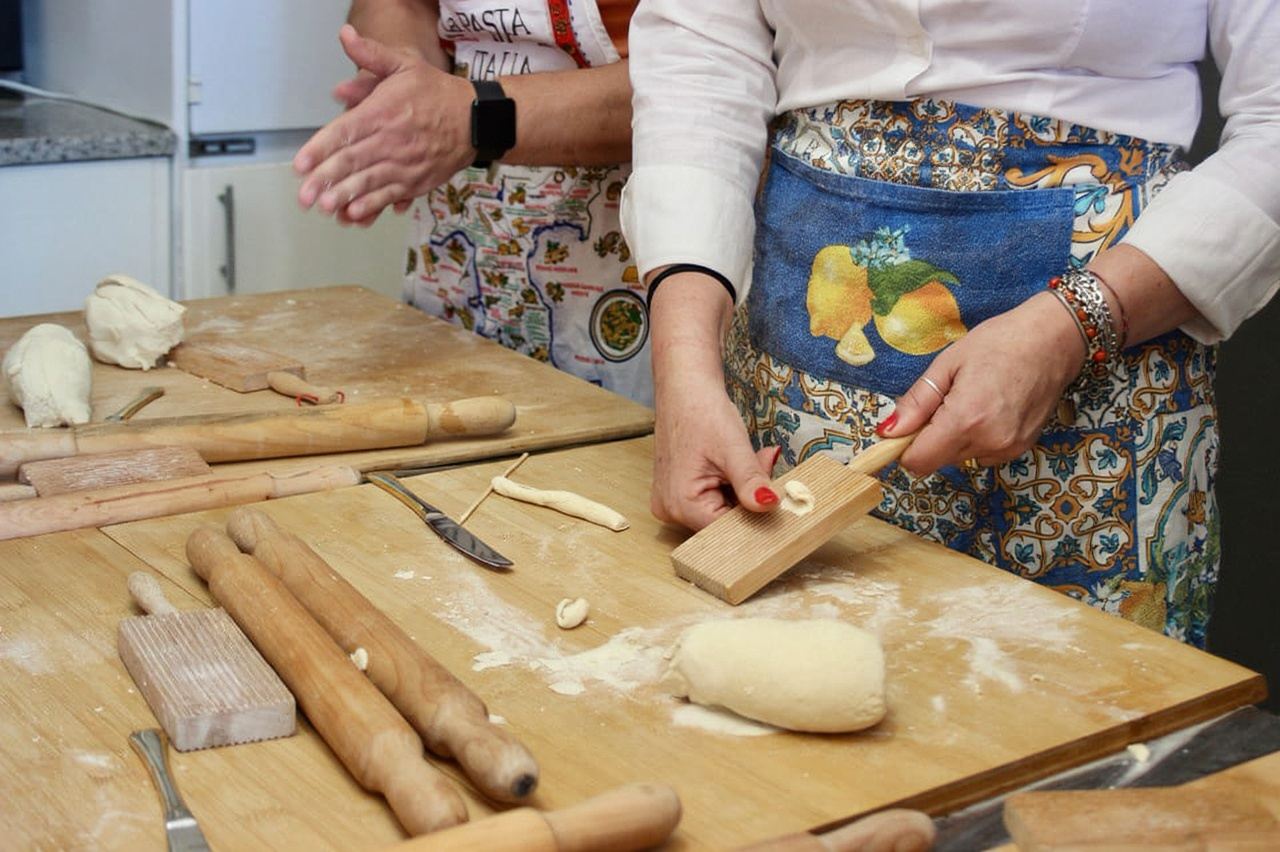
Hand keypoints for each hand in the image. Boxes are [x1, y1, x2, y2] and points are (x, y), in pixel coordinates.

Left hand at [293, 24, 473, 223]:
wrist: (475, 121)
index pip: (345, 132)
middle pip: (352, 162)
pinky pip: (391, 196)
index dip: (320, 149)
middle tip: (304, 195)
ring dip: (346, 197)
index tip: (301, 164)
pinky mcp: (416, 182)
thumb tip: (346, 36)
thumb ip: (372, 54)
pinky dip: (373, 207)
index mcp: (383, 112)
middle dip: (325, 180)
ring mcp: (405, 165)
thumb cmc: (436, 93)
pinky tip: (355, 215)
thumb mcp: (405, 64)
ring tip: (326, 207)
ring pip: (370, 183)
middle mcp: (392, 141)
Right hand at [648, 271, 779, 529]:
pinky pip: (712, 500)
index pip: (727, 530)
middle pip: (723, 522)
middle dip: (750, 498)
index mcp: (680, 504)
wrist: (684, 386)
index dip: (755, 515)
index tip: (776, 495)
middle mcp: (670, 510)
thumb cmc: (702, 412)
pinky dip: (731, 486)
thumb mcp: (733, 447)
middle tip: (764, 463)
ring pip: (721, 511)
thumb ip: (751, 480)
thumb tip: (770, 506)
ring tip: (751, 458)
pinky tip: (737, 464)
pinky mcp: (678, 493)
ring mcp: (672, 502)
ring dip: (742, 491)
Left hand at [881, 291, 1085, 474]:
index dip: (904, 446)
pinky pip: (981, 454)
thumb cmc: (1000, 343)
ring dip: (953, 439)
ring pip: (958, 458)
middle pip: (936, 460)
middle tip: (944, 401)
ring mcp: (1008, 449)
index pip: (918, 461)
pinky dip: (976, 438)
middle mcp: (988, 442)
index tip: (908, 425)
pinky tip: (988, 409)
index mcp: (966, 420)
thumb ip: (917, 402)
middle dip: (929, 437)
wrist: (1054, 340)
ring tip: (970, 401)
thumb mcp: (948, 363)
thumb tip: (888, 431)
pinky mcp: (1021, 449)